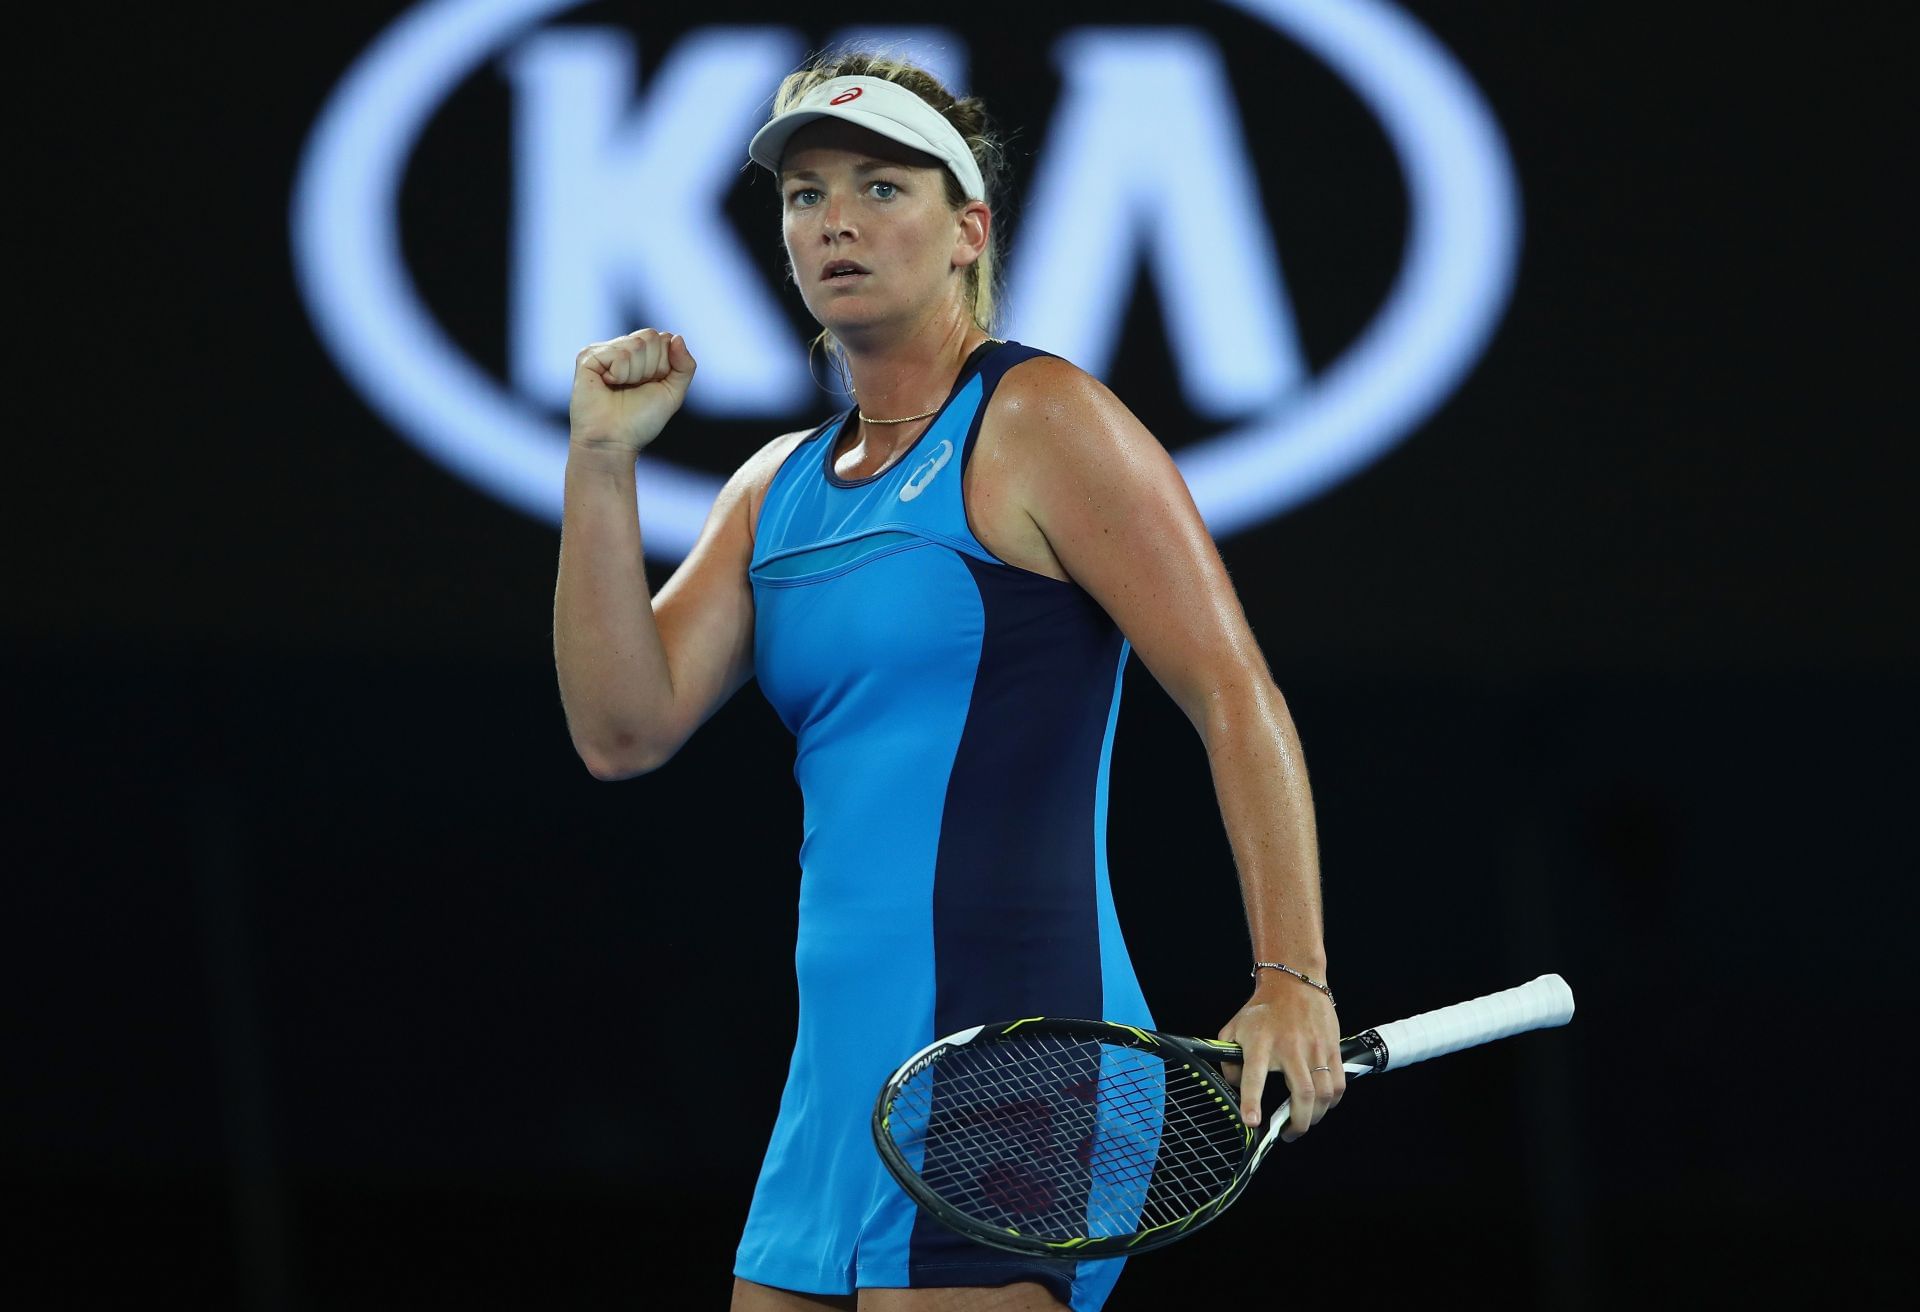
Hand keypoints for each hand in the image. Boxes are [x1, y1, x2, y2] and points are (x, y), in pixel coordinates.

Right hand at [568, 329, 696, 456]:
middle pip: (651, 336)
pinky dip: (620, 374)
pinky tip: (607, 385)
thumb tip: (677, 337)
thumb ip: (685, 366)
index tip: (651, 385)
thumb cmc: (641, 420)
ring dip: (635, 374)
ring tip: (621, 388)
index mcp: (642, 354)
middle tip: (635, 388)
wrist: (614, 441)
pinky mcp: (588, 357)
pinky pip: (619, 354)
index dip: (664, 365)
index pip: (664, 338)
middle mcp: (623, 348)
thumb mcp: (673, 392)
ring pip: (636, 344)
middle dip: (651, 368)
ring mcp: (604, 351)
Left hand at [1217, 973, 1343, 1142]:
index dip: (1252, 1102)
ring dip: (1316, 1116)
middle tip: (1288, 1133)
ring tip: (1304, 1122)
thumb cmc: (1262, 1010)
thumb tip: (1235, 1089)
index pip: (1253, 1077)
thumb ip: (1229, 1060)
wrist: (1294, 982)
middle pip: (1302, 1094)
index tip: (1252, 1122)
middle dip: (1298, 1123)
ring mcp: (1314, 1048)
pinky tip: (1322, 1105)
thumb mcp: (1234, 1030)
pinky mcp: (1332, 1048)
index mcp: (1260, 1044)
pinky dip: (1332, 1101)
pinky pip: (1339, 1083)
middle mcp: (1289, 1047)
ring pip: (1324, 1093)